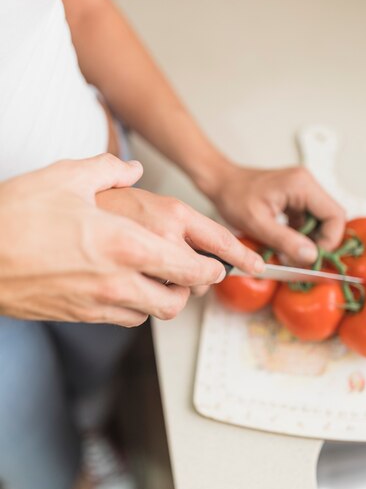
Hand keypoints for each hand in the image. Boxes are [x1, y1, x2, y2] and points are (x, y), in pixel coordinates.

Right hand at [0, 155, 257, 325]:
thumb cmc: (17, 215)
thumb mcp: (66, 176)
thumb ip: (109, 169)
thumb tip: (131, 168)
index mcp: (126, 244)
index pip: (190, 266)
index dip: (214, 267)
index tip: (221, 264)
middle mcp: (120, 280)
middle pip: (178, 300)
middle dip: (193, 289)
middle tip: (193, 274)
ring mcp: (99, 303)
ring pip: (152, 314)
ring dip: (164, 298)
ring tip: (160, 278)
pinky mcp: (80, 316)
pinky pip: (124, 319)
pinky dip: (135, 307)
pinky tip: (126, 286)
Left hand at [205, 164, 344, 264]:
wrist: (221, 183)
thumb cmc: (234, 197)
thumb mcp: (258, 224)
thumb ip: (286, 241)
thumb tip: (312, 256)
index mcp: (302, 185)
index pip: (335, 215)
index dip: (329, 240)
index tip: (312, 258)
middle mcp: (307, 183)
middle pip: (331, 218)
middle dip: (320, 242)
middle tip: (302, 260)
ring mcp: (303, 189)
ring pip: (321, 221)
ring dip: (310, 240)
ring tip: (292, 254)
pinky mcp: (296, 197)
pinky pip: (308, 219)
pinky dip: (301, 234)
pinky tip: (286, 244)